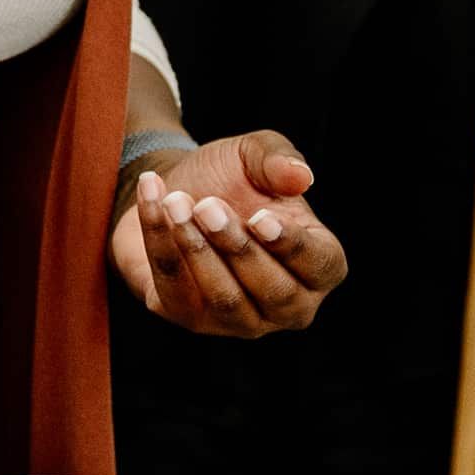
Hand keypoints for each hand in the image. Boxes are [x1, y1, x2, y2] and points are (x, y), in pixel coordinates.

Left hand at [111, 132, 346, 338]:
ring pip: (226, 299)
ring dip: (197, 248)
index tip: (261, 218)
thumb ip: (278, 159)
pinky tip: (152, 202)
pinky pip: (175, 289)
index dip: (292, 246)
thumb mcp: (254, 154)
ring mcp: (240, 321)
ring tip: (175, 201)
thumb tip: (301, 176)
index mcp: (319, 263)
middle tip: (206, 205)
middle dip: (237, 246)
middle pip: (274, 290)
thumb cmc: (228, 178)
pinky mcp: (191, 319)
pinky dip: (160, 243)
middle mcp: (288, 304)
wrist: (173, 192)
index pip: (322, 267)